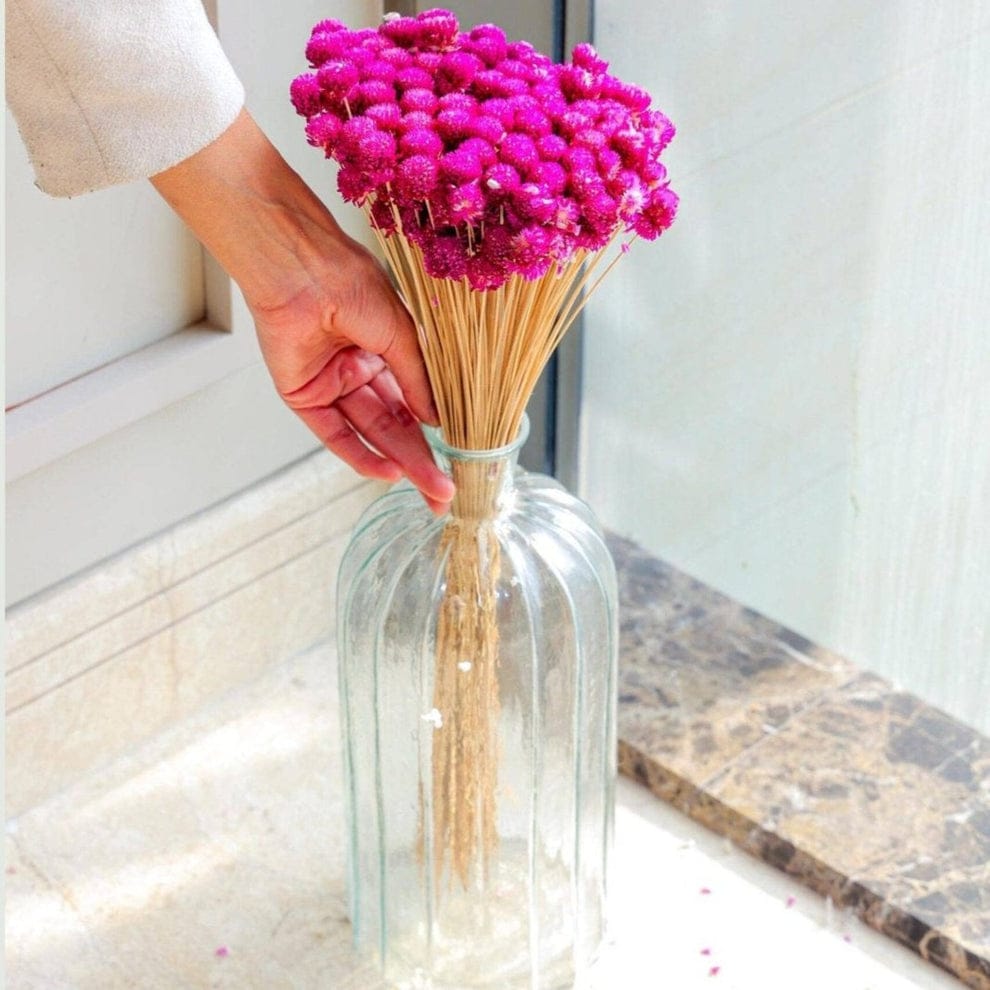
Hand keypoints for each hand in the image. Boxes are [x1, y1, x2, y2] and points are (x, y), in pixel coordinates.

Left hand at [249, 234, 454, 513]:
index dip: (437, 432)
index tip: (460, 458)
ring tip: (430, 488)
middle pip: (395, 424)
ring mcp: (332, 384)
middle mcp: (359, 369)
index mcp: (385, 348)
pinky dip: (360, 455)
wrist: (299, 267)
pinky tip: (387, 472)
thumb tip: (436, 420)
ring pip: (371, 433)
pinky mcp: (304, 396)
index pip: (414, 400)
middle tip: (445, 491)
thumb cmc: (348, 280)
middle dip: (421, 459)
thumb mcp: (401, 332)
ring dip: (399, 462)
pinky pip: (335, 434)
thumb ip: (418, 380)